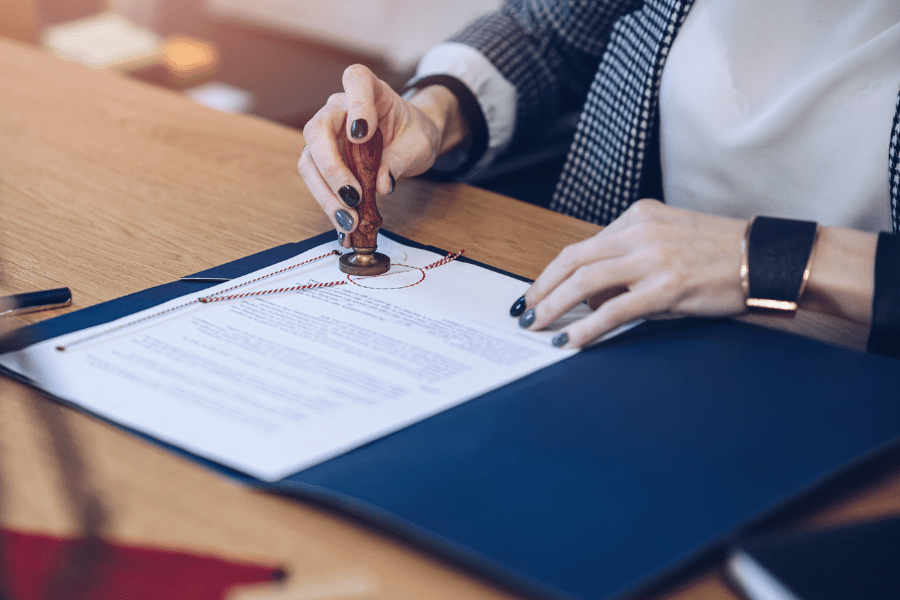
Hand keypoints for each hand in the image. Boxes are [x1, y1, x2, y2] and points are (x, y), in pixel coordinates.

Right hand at [299, 64, 463, 246]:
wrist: (410, 140)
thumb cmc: (414, 133)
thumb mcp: (419, 144)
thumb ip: (401, 159)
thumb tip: (382, 184)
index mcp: (369, 89)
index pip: (356, 80)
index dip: (356, 105)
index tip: (362, 133)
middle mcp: (339, 108)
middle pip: (318, 130)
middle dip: (332, 168)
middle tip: (352, 197)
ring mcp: (327, 134)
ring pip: (310, 161)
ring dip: (326, 194)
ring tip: (348, 220)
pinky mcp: (322, 159)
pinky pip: (316, 180)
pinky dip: (329, 203)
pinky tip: (344, 223)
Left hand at [516, 199, 748, 346]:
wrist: (768, 259)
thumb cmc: (721, 254)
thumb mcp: (668, 241)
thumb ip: (628, 260)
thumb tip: (591, 295)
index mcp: (638, 217)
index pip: (581, 246)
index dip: (552, 272)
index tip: (535, 291)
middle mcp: (640, 232)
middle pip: (574, 260)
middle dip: (541, 289)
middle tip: (524, 312)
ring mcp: (653, 258)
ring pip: (585, 282)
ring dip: (554, 307)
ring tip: (537, 327)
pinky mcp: (667, 287)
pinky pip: (614, 309)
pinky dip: (586, 327)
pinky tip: (572, 340)